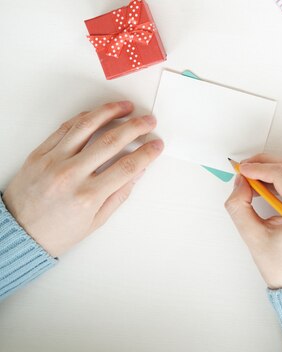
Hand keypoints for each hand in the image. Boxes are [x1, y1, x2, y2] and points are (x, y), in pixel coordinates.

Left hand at [2, 101, 162, 256]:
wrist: (18, 232)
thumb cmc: (56, 232)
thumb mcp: (96, 220)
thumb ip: (119, 194)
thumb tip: (138, 171)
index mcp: (88, 196)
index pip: (127, 166)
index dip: (146, 153)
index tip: (156, 145)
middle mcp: (70, 175)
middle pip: (111, 141)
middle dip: (135, 127)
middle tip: (148, 121)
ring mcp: (53, 161)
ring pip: (86, 127)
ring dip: (110, 112)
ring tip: (125, 107)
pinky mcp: (40, 153)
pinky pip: (64, 128)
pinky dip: (84, 118)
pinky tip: (98, 114)